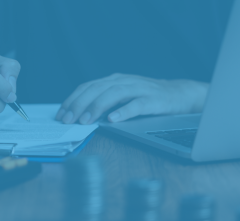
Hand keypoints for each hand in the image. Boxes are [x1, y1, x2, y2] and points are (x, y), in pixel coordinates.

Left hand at [55, 73, 207, 123]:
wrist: (178, 94)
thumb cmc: (146, 97)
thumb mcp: (122, 96)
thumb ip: (104, 101)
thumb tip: (80, 116)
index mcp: (114, 80)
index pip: (87, 87)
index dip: (72, 100)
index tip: (61, 115)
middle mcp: (124, 81)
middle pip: (97, 89)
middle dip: (80, 105)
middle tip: (69, 120)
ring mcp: (139, 89)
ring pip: (113, 94)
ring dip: (97, 107)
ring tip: (86, 121)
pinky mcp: (153, 99)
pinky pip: (136, 105)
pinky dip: (124, 111)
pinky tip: (113, 119)